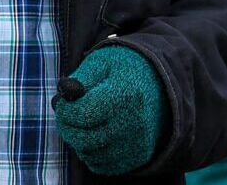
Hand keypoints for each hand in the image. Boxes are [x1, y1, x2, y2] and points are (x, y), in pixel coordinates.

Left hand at [55, 44, 164, 175]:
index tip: (66, 103)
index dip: (65, 110)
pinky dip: (93, 154)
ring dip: (79, 142)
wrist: (163, 81)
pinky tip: (97, 136)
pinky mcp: (140, 155)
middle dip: (68, 128)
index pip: (82, 114)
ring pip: (90, 155)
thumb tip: (64, 94)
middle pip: (83, 139)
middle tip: (68, 117)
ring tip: (85, 124)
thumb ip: (81, 76)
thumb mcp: (103, 61)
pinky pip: (103, 165)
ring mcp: (138, 141)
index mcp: (126, 94)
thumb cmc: (126, 69)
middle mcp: (135, 121)